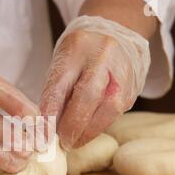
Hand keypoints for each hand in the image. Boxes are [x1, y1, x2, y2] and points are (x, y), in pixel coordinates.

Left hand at [40, 16, 150, 149]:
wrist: (119, 32)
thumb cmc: (82, 52)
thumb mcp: (63, 62)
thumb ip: (55, 90)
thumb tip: (47, 125)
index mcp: (76, 47)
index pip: (60, 83)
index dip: (51, 111)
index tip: (43, 132)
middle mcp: (102, 57)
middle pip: (87, 95)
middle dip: (72, 124)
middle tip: (61, 141)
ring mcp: (121, 72)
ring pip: (107, 108)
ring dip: (87, 131)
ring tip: (72, 142)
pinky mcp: (132, 88)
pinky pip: (115, 113)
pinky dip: (98, 127)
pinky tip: (86, 134)